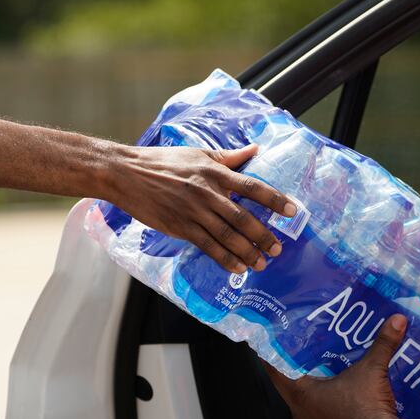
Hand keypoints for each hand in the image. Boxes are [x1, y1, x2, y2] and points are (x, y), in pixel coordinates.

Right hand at [109, 144, 296, 273]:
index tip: (292, 211)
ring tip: (262, 263)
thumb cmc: (163, 162)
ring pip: (228, 236)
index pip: (252, 187)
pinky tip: (237, 268)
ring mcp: (194, 212)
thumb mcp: (198, 153)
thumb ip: (229, 157)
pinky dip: (225, 259)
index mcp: (214, 172)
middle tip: (278, 248)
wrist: (127, 174)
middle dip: (264, 235)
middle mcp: (207, 192)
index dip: (274, 200)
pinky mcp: (180, 227)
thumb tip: (255, 150)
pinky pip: (208, 246)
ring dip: (248, 252)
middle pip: (243, 218)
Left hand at [264, 314, 407, 418]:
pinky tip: (335, 396)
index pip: (275, 369)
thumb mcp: (373, 370)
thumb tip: (396, 321)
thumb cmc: (368, 410)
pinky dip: (320, 404)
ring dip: (307, 388)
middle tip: (300, 349)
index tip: (273, 339)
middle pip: (286, 385)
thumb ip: (383, 342)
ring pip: (301, 402)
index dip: (273, 352)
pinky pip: (316, 416)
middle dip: (293, 367)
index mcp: (301, 395)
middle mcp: (301, 413)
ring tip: (318, 371)